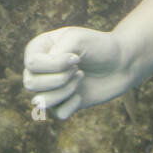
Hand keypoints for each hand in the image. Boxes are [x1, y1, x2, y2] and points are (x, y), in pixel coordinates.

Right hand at [23, 26, 137, 118]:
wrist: (122, 62)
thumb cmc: (98, 46)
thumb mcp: (76, 39)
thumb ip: (54, 56)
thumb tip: (35, 94)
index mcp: (39, 49)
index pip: (32, 63)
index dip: (54, 65)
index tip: (76, 58)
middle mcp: (40, 69)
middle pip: (31, 83)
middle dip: (58, 79)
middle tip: (78, 69)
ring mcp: (50, 87)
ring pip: (41, 101)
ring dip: (64, 91)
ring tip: (81, 77)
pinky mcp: (63, 103)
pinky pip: (57, 114)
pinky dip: (71, 105)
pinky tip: (82, 95)